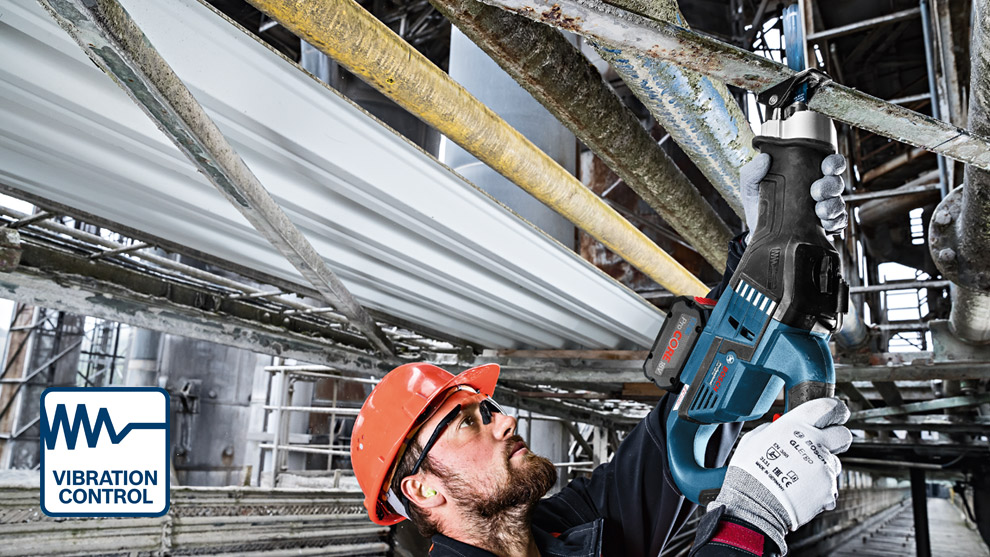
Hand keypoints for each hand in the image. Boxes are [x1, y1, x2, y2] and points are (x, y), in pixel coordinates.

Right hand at [708, 398, 851, 554]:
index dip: (835, 409)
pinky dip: (819, 486)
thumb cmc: (750, 472)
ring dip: (822, 466)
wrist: (755, 503)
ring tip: (801, 474)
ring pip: (835, 462)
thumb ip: (773, 429)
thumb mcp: (754, 438)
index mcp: (796, 425)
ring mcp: (824, 466)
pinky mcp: (829, 487)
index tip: (836, 412)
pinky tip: (801, 488)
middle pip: (843, 434)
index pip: (828, 407)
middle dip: (836, 438)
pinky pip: (829, 484)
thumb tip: (780, 426)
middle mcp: (814, 443)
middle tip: (823, 444)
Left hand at [739, 153, 848, 241]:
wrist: (757, 236)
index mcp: (806, 176)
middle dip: (831, 185)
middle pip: (836, 183)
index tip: (826, 166)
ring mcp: (823, 209)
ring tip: (819, 211)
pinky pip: (838, 223)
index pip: (828, 164)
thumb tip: (764, 158)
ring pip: (838, 203)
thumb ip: (752, 172)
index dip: (833, 163)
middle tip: (816, 192)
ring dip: (832, 206)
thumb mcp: (751, 188)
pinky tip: (825, 224)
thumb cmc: (758, 207)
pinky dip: (834, 223)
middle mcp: (818, 190)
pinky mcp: (824, 228)